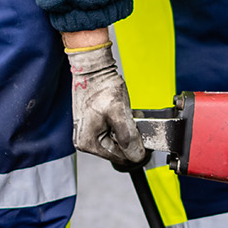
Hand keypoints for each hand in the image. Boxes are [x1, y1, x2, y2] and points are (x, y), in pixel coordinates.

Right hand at [65, 42, 144, 168]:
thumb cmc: (102, 87)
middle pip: (118, 150)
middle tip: (130, 119)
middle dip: (129, 137)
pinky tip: (120, 113)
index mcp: (88, 143)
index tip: (142, 136)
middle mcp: (85, 141)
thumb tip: (137, 155)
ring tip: (124, 114)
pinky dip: (120, 124)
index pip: (120, 158)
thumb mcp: (119, 114)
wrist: (93, 69)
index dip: (135, 149)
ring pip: (117, 141)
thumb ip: (129, 137)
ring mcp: (89, 133)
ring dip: (125, 130)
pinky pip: (112, 131)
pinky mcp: (93, 125)